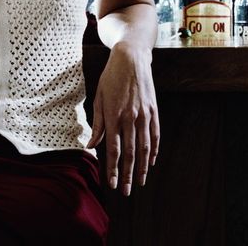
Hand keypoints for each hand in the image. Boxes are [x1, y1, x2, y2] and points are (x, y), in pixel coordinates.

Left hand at [87, 42, 159, 195]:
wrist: (131, 57)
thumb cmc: (111, 77)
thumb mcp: (99, 98)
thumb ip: (97, 124)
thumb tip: (92, 146)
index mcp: (114, 115)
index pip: (114, 150)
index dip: (114, 169)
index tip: (112, 184)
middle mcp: (130, 117)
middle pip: (130, 153)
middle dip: (127, 174)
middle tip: (126, 191)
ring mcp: (144, 114)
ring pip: (144, 147)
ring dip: (142, 166)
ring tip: (140, 181)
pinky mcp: (153, 109)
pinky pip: (155, 134)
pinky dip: (154, 149)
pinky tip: (151, 161)